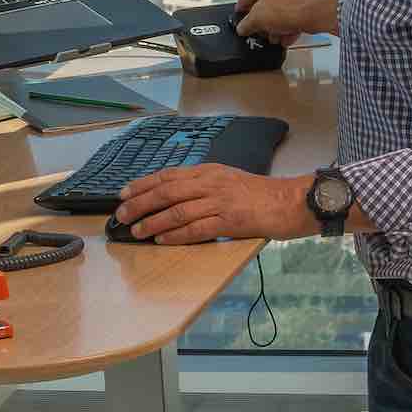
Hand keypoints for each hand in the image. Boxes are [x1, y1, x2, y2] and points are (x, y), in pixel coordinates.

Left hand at [114, 165, 311, 244]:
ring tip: (136, 231)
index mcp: (209, 171)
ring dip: (152, 222)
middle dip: (140, 204)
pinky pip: (196, 228)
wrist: (290, 201)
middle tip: (121, 215)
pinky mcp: (230, 220)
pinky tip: (162, 239)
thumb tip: (176, 196)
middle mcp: (211, 183)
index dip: (142, 184)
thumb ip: (204, 185)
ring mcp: (220, 201)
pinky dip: (176, 234)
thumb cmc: (261, 194)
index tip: (124, 194)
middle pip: (166, 192)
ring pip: (177, 210)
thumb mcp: (228, 180)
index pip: (168, 175)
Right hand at [234, 0, 328, 44]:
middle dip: (262, 21)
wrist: (315, 12)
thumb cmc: (289, 8)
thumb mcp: (257, 19)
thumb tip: (242, 28)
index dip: (241, 7)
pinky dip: (289, 24)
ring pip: (280, 9)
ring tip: (275, 36)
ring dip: (276, 25)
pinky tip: (287, 35)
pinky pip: (293, 12)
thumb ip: (246, 24)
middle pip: (265, 3)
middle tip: (259, 31)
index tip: (240, 15)